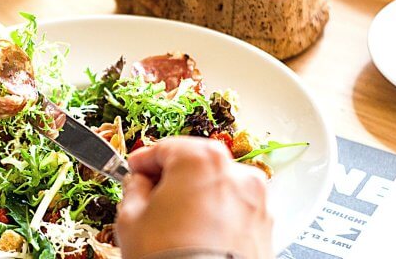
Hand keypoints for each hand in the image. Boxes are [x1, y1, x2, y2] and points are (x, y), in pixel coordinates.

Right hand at [116, 137, 271, 258]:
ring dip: (197, 197)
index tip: (133, 172)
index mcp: (200, 160)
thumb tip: (138, 184)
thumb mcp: (131, 218)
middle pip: (196, 163)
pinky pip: (234, 211)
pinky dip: (217, 217)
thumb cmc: (169, 257)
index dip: (143, 160)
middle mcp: (236, 173)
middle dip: (173, 178)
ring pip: (218, 187)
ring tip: (174, 222)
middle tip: (150, 197)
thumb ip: (134, 189)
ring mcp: (255, 201)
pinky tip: (196, 235)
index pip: (164, 147)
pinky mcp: (265, 228)